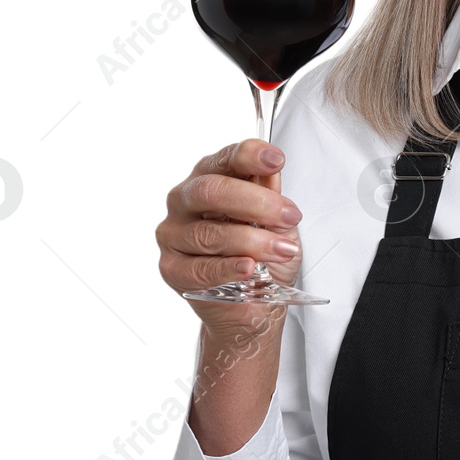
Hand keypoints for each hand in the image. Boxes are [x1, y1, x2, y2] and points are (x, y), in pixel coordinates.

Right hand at [157, 138, 304, 337]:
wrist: (253, 304)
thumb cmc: (263, 257)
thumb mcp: (277, 222)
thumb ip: (271, 195)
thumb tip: (271, 170)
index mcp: (210, 178)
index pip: (225, 158)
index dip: (250, 155)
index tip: (275, 159)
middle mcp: (185, 201)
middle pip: (211, 190)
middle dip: (256, 202)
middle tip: (288, 215)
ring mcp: (173, 235)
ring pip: (209, 232)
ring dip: (252, 241)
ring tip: (281, 249)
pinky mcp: (171, 269)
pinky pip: (200, 268)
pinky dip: (229, 267)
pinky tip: (249, 267)